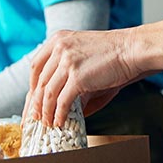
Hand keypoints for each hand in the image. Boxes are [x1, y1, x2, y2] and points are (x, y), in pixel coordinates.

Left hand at [26, 28, 142, 125]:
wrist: (131, 50)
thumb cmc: (111, 54)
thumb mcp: (82, 54)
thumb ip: (66, 71)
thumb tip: (55, 96)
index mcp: (58, 39)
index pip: (36, 66)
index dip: (32, 86)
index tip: (32, 100)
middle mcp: (59, 48)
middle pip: (39, 82)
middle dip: (35, 103)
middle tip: (35, 118)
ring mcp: (67, 62)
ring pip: (47, 94)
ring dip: (46, 112)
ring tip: (48, 124)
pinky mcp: (77, 77)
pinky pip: (61, 101)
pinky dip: (58, 115)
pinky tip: (60, 122)